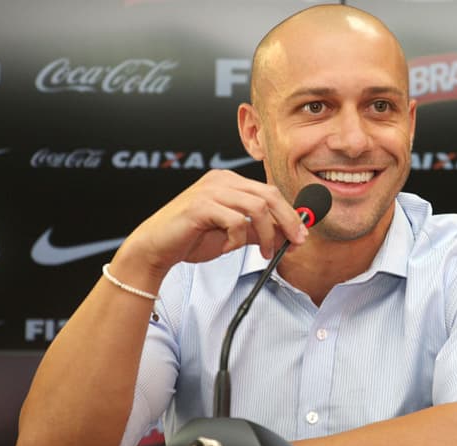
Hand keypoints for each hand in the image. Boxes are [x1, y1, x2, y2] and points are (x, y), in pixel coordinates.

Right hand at [118, 170, 307, 277]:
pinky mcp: (200, 206)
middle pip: (269, 196)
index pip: (269, 192)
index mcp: (229, 182)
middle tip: (296, 243)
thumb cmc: (190, 239)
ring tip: (263, 253)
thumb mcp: (232, 235)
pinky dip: (237, 240)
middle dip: (288, 221)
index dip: (290, 214)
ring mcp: (210, 190)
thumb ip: (257, 232)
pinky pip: (235, 221)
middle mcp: (221, 180)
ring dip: (266, 234)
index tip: (301, 235)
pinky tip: (225, 249)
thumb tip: (287, 235)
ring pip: (257, 208)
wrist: (155, 248)